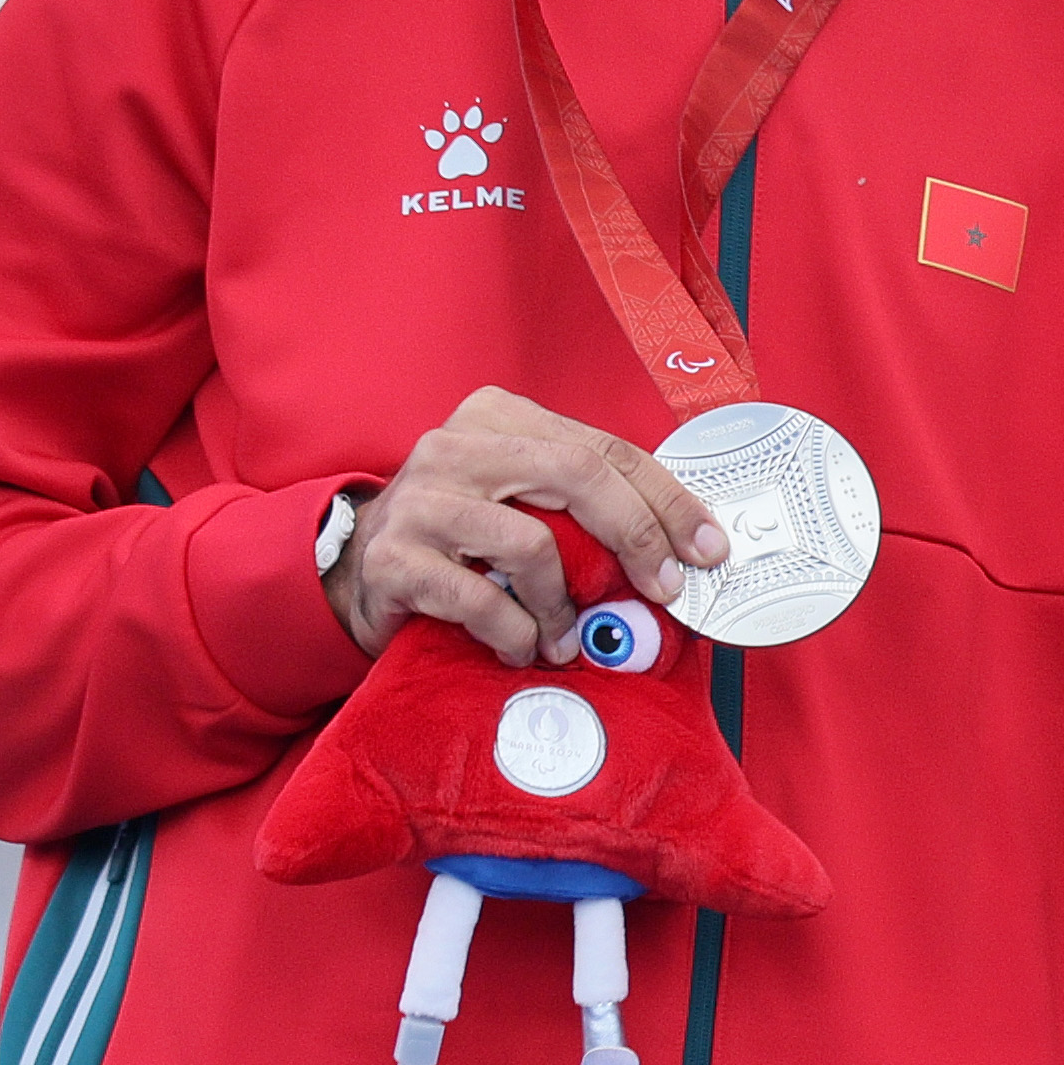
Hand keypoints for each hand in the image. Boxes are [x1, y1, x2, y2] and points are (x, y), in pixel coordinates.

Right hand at [328, 386, 727, 664]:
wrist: (355, 570)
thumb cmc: (459, 538)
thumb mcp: (521, 500)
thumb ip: (583, 506)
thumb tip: (682, 548)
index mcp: (501, 418)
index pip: (605, 450)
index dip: (668, 500)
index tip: (708, 546)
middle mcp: (457, 446)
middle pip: (579, 477)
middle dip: (639, 537)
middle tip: (665, 589)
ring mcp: (422, 498)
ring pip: (533, 543)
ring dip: (564, 605)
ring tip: (565, 637)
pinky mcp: (395, 557)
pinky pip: (482, 599)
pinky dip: (516, 632)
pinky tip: (521, 646)